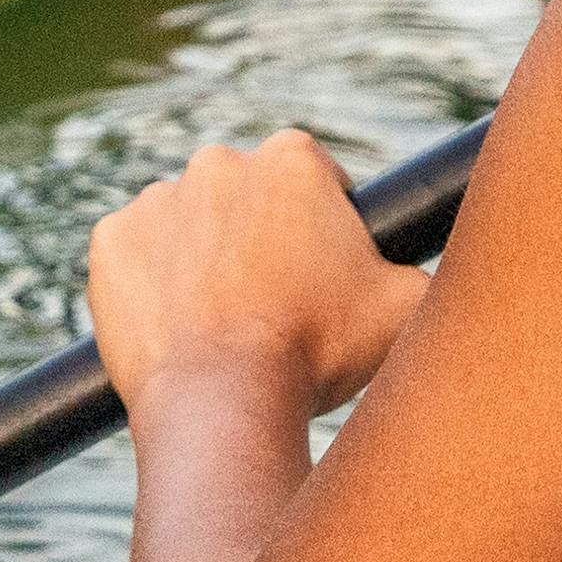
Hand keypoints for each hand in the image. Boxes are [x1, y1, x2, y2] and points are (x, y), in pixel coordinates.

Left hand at [87, 130, 426, 426]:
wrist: (223, 402)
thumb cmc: (319, 352)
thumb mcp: (407, 307)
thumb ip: (428, 268)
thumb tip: (453, 264)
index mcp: (293, 160)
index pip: (317, 179)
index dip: (327, 228)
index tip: (324, 273)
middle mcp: (219, 163)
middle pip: (248, 196)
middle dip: (262, 238)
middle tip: (277, 305)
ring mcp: (156, 200)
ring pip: (189, 224)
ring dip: (205, 259)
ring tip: (225, 324)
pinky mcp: (109, 242)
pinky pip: (135, 255)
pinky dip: (152, 284)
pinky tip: (180, 326)